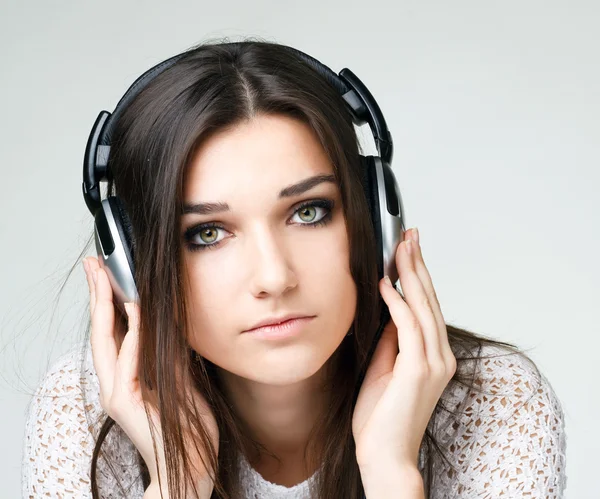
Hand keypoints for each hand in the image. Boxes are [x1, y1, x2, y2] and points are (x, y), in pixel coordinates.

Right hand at [83, 257, 218, 491]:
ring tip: (104, 276)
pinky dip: (130, 334)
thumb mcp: (181, 378)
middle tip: (93, 264)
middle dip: (97, 294)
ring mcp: (117, 393)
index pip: (112, 330)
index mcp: (126, 376)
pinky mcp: (125, 403)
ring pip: (105, 341)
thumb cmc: (186, 424)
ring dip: (105, 305)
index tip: (107, 272)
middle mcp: (115, 382)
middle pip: (100, 330)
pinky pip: (127, 362)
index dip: (107, 300)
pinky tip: (133, 310)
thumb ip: (170, 353)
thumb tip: (171, 323)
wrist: (191, 465)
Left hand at [351, 228, 456, 468]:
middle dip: (418, 264)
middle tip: (410, 235)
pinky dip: (397, 302)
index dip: (419, 276)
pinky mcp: (418, 370)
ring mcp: (433, 363)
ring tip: (401, 247)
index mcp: (434, 356)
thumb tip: (388, 311)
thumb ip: (391, 340)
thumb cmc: (381, 418)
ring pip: (423, 307)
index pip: (428, 307)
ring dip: (411, 274)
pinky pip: (408, 326)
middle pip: (430, 300)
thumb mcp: (384, 368)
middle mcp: (440, 356)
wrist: (383, 455)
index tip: (410, 250)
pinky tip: (386, 283)